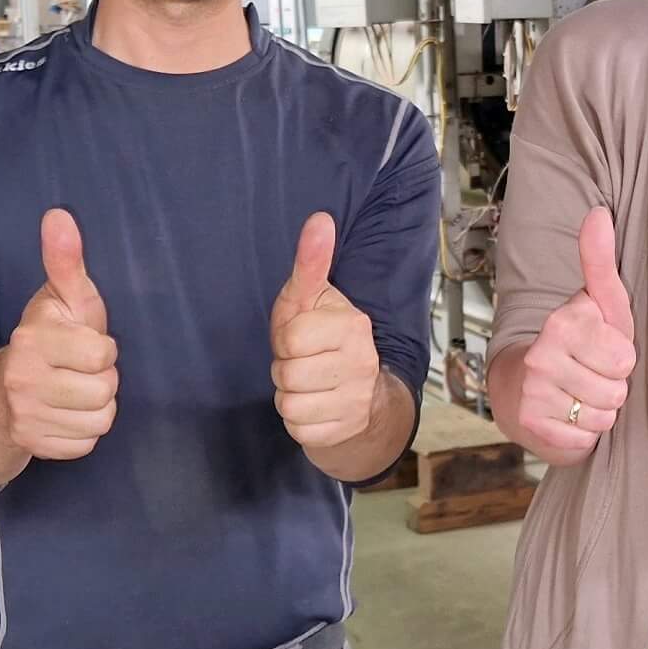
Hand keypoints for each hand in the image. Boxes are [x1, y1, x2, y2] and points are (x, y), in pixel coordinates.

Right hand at [0, 208, 118, 459]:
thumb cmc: (44, 340)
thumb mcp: (57, 299)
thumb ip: (65, 260)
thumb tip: (59, 214)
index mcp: (32, 341)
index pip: (102, 353)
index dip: (101, 348)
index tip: (83, 344)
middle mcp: (23, 381)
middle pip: (105, 389)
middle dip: (101, 379)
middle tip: (80, 371)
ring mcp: (27, 418)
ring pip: (100, 419)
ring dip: (96, 407)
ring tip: (75, 392)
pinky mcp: (34, 447)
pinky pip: (86, 443)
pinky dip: (82, 432)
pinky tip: (66, 415)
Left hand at [271, 213, 383, 448]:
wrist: (359, 393)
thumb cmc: (323, 337)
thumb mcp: (310, 298)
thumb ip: (311, 262)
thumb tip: (319, 218)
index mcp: (354, 326)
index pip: (291, 339)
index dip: (286, 339)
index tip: (301, 338)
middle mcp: (362, 363)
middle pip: (287, 374)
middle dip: (285, 369)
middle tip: (303, 363)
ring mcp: (356, 400)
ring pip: (289, 404)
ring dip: (289, 396)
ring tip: (307, 384)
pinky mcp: (346, 430)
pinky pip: (298, 430)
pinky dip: (298, 421)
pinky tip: (314, 407)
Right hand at [511, 207, 635, 457]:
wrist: (520, 390)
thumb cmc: (576, 345)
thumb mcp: (599, 305)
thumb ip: (600, 262)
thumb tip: (598, 213)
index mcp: (565, 320)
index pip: (626, 358)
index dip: (621, 360)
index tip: (600, 352)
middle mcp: (543, 352)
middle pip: (617, 390)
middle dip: (611, 389)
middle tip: (589, 378)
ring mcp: (533, 389)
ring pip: (602, 416)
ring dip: (597, 413)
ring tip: (577, 397)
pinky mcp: (530, 423)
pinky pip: (584, 439)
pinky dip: (580, 435)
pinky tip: (564, 418)